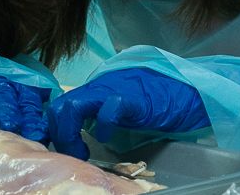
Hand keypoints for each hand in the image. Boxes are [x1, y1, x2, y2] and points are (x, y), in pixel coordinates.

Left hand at [47, 68, 210, 159]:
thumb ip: (97, 114)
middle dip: (58, 133)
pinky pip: (108, 107)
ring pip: (74, 104)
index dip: (53, 127)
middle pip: (60, 105)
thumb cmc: (155, 103)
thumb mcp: (118, 109)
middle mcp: (99, 87)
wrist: (186, 91)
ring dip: (70, 132)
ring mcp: (113, 90)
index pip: (59, 104)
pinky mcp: (133, 98)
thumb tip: (76, 136)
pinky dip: (103, 124)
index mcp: (94, 90)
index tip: (59, 148)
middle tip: (72, 153)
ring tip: (82, 152)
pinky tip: (107, 136)